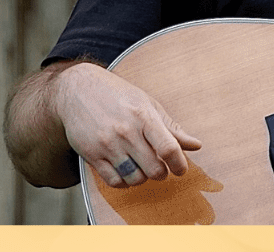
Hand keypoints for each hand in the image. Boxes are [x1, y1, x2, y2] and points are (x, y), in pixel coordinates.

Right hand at [53, 63, 201, 188]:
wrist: (77, 90)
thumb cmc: (118, 95)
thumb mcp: (148, 104)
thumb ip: (171, 128)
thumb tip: (196, 145)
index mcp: (144, 117)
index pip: (168, 148)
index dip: (179, 164)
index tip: (181, 170)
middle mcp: (125, 132)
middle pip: (153, 169)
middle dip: (162, 173)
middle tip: (162, 168)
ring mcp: (107, 145)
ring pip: (134, 178)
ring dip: (143, 178)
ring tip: (144, 168)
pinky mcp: (91, 155)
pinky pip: (113, 181)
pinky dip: (124, 182)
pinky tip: (127, 172)